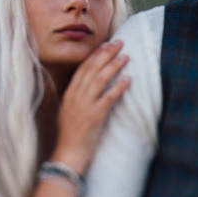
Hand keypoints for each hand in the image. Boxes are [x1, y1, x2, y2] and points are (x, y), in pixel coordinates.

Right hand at [53, 41, 129, 170]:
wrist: (68, 153)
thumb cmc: (70, 135)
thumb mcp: (68, 111)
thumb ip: (77, 97)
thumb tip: (88, 86)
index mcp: (69, 93)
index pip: (83, 68)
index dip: (95, 55)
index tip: (105, 45)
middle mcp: (76, 96)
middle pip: (92, 68)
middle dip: (107, 53)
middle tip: (119, 42)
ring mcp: (85, 104)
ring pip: (101, 78)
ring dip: (114, 65)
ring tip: (125, 56)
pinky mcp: (95, 115)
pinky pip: (109, 97)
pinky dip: (119, 86)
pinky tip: (129, 79)